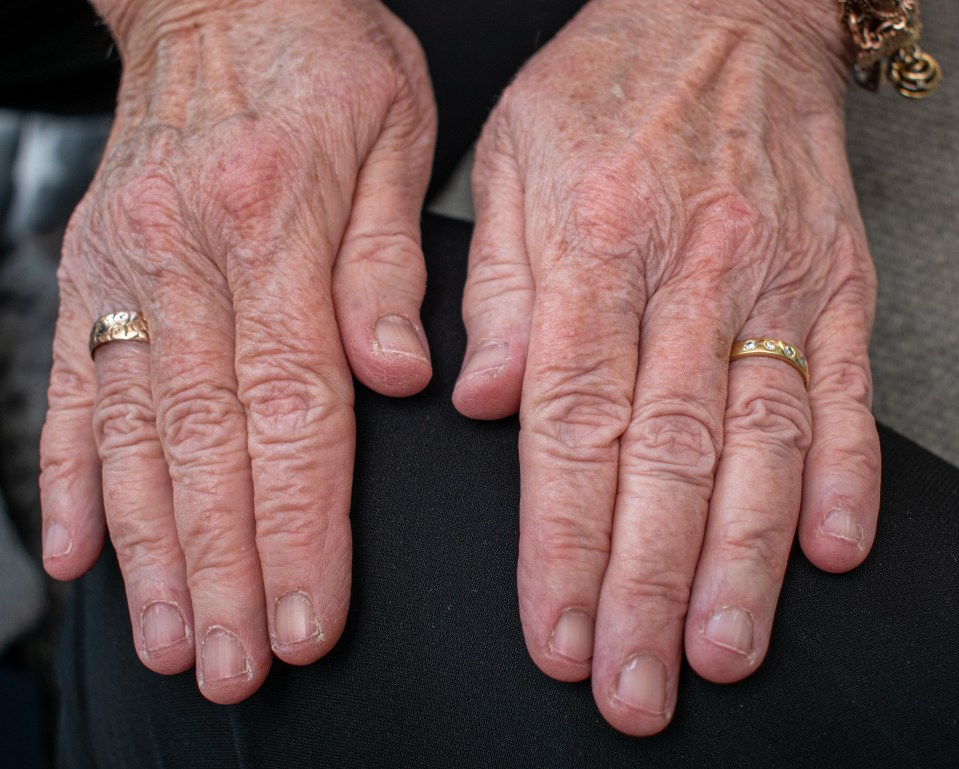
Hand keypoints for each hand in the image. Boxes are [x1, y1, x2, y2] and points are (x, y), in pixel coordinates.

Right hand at [40, 0, 435, 702]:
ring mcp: (124, 271)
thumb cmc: (320, 55)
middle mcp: (185, 261)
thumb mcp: (393, 133)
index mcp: (271, 230)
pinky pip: (75, 390)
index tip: (307, 619)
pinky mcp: (88, 273)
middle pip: (208, 451)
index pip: (292, 417)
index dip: (300, 531)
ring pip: (135, 440)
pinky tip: (75, 552)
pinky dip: (71, 479)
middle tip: (232, 670)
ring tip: (165, 642)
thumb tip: (400, 370)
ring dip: (151, 553)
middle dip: (223, 574)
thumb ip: (388, 262)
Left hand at [455, 0, 879, 734]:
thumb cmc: (603, 90)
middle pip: (665, 461)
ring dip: (744, 561)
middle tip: (636, 685)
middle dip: (646, 587)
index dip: (562, 544)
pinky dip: (846, 472)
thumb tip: (483, 402)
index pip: (571, 430)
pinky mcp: (836, 281)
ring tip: (725, 650)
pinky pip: (845, 387)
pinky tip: (833, 550)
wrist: (721, 13)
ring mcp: (770, 283)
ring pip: (760, 444)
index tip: (556, 632)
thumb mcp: (507, 164)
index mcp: (592, 253)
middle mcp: (686, 278)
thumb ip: (496, 291)